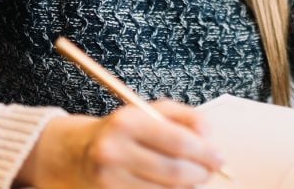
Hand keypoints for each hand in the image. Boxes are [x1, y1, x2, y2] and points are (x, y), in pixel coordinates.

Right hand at [16, 99, 224, 187]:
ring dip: (187, 187)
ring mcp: (110, 178)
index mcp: (128, 121)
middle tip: (210, 171)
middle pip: (174, 171)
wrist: (74, 152)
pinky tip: (171, 185)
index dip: (206, 153)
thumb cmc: (122, 129)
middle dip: (200, 174)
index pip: (179, 142)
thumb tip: (210, 138)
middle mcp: (115, 150)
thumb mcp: (151, 111)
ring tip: (191, 177)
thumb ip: (186, 118)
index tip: (219, 158)